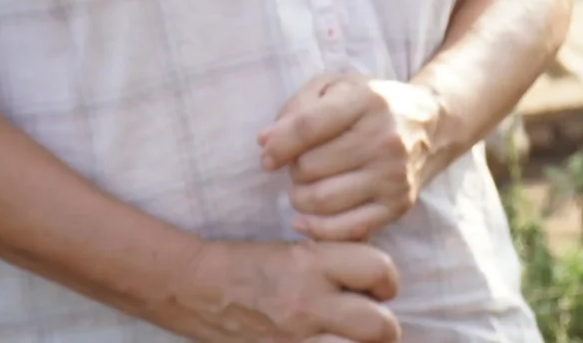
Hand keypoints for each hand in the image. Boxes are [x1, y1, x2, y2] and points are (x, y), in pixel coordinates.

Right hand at [178, 237, 400, 342]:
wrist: (195, 287)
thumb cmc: (251, 263)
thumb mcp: (299, 248)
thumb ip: (340, 261)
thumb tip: (378, 278)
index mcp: (313, 263)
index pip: (380, 270)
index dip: (387, 280)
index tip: (380, 286)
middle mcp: (308, 302)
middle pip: (379, 325)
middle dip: (384, 327)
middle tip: (374, 323)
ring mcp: (293, 338)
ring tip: (355, 340)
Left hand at [259, 74, 444, 241]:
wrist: (430, 126)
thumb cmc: (371, 105)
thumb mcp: (336, 87)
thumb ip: (298, 108)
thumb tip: (265, 142)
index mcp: (369, 101)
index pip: (308, 126)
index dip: (277, 145)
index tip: (267, 157)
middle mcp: (385, 139)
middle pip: (309, 167)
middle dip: (294, 169)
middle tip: (303, 165)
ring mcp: (394, 175)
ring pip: (320, 200)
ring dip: (301, 197)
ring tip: (308, 186)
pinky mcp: (398, 205)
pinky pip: (344, 229)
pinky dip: (316, 228)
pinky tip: (306, 217)